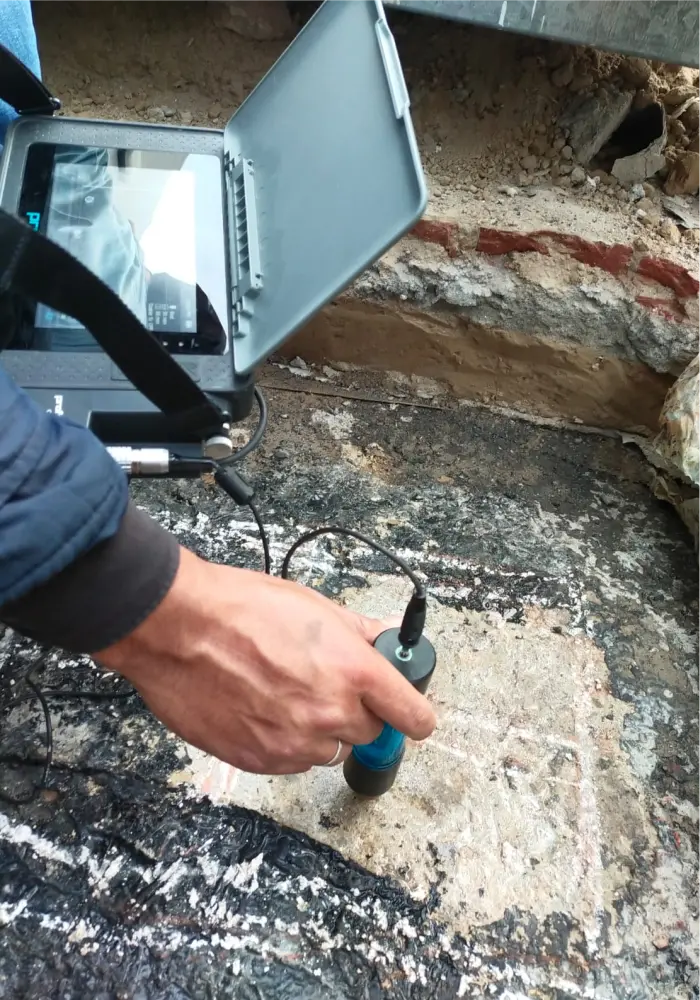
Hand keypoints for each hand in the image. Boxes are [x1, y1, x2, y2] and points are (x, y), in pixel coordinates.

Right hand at [96, 547, 435, 774]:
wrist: (177, 628)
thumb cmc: (240, 608)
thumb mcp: (313, 606)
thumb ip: (360, 633)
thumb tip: (390, 638)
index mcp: (353, 671)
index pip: (414, 716)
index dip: (413, 713)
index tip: (408, 712)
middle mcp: (330, 713)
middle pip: (370, 733)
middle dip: (355, 712)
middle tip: (325, 684)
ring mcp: (294, 743)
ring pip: (329, 750)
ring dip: (318, 730)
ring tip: (283, 693)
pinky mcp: (261, 761)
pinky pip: (292, 761)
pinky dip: (285, 742)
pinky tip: (261, 709)